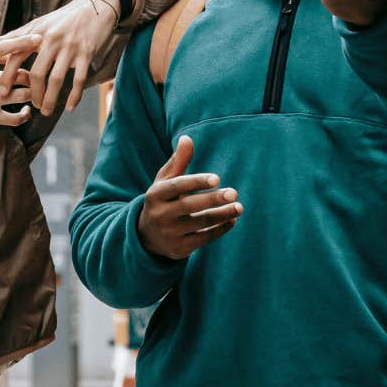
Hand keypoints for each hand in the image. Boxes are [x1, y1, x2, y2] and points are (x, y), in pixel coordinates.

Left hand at [0, 0, 121, 115]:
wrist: (95, 7)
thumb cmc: (63, 18)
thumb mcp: (38, 23)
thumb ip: (15, 35)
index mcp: (37, 34)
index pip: (17, 57)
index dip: (8, 76)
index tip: (2, 93)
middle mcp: (52, 40)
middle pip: (38, 72)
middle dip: (33, 93)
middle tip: (31, 106)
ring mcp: (70, 47)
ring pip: (57, 79)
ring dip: (50, 98)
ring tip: (45, 111)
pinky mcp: (87, 53)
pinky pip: (79, 79)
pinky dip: (74, 96)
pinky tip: (69, 107)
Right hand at [0, 35, 43, 131]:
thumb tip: (10, 49)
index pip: (3, 49)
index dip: (22, 43)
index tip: (38, 39)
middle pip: (20, 75)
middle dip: (34, 72)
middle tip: (42, 69)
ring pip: (21, 96)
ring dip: (33, 92)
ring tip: (37, 89)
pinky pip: (13, 119)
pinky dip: (24, 115)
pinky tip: (27, 109)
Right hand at [137, 136, 241, 259]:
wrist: (147, 236)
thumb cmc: (162, 200)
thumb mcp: (165, 182)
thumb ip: (178, 161)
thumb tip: (187, 138)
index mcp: (156, 194)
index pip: (177, 186)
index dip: (196, 182)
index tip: (217, 178)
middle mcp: (160, 214)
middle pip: (189, 206)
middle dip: (213, 199)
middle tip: (234, 193)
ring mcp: (169, 233)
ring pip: (200, 223)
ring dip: (222, 215)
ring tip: (239, 207)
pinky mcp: (179, 248)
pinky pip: (204, 238)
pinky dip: (219, 229)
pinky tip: (232, 220)